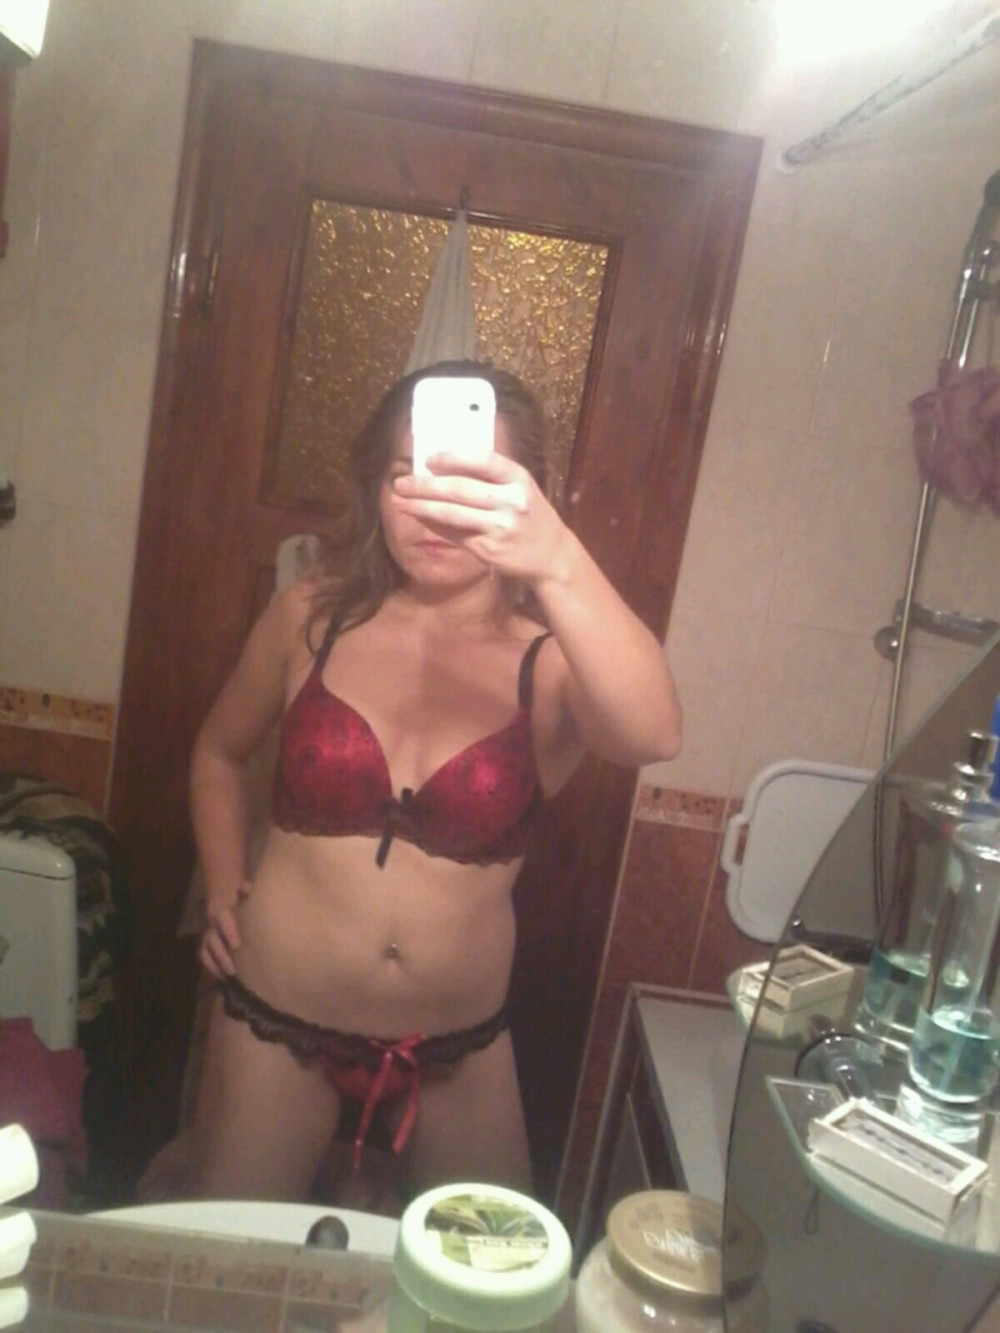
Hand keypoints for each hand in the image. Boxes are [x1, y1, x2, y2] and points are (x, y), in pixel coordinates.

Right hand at [200, 878, 250, 977]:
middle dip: (221, 955)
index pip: (222, 920)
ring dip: (216, 964)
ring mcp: (209, 936)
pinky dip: (211, 968)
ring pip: (206, 950)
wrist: (227, 902)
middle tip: (233, 968)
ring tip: (229, 975)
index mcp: (223, 912)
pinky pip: (204, 957)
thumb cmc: (241, 903)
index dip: (228, 931)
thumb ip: (246, 891)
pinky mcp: (207, 946)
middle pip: (213, 940)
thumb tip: (247, 887)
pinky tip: (223, 978)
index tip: (237, 945)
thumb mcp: (244, 896)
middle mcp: (213, 925)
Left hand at [391, 452, 567, 583]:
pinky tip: (419, 516)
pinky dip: (433, 524)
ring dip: (420, 507)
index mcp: (519, 478)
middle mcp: (511, 502)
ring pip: (452, 514)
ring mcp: (500, 528)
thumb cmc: (530, 514)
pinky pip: (454, 534)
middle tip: (401, 482)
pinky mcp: (489, 550)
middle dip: (424, 485)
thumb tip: (439, 467)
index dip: (454, 458)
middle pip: (460, 489)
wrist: (551, 554)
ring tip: (399, 499)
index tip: (429, 459)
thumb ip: (489, 477)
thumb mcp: (520, 487)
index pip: (484, 460)